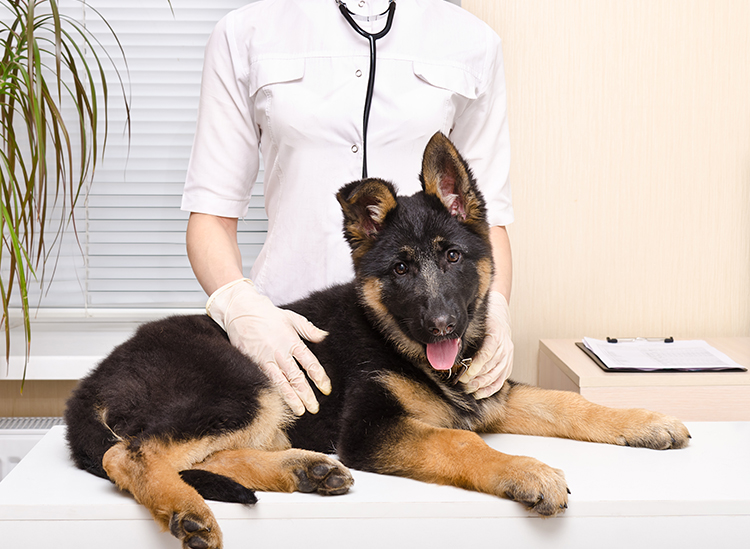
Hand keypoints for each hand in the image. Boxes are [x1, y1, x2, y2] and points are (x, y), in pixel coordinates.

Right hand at [206, 279, 330, 415]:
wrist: (241, 310)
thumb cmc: (268, 314)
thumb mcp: (292, 318)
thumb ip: (309, 330)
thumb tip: (325, 336)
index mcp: (292, 341)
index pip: (310, 363)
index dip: (320, 377)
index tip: (326, 389)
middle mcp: (280, 352)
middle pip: (296, 377)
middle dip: (306, 394)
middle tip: (314, 408)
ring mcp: (265, 359)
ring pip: (281, 383)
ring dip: (291, 398)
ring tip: (299, 411)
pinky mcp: (252, 362)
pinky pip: (265, 380)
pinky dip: (273, 392)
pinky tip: (278, 403)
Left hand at [459, 290, 512, 398]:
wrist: (499, 317)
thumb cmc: (483, 321)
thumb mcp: (474, 323)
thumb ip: (465, 335)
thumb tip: (452, 346)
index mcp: (496, 334)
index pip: (488, 352)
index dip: (477, 364)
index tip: (467, 372)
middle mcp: (505, 346)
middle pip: (492, 366)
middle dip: (476, 377)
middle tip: (463, 382)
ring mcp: (508, 356)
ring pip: (496, 375)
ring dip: (482, 384)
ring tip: (469, 389)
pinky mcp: (508, 364)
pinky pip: (501, 380)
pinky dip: (490, 389)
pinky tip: (479, 393)